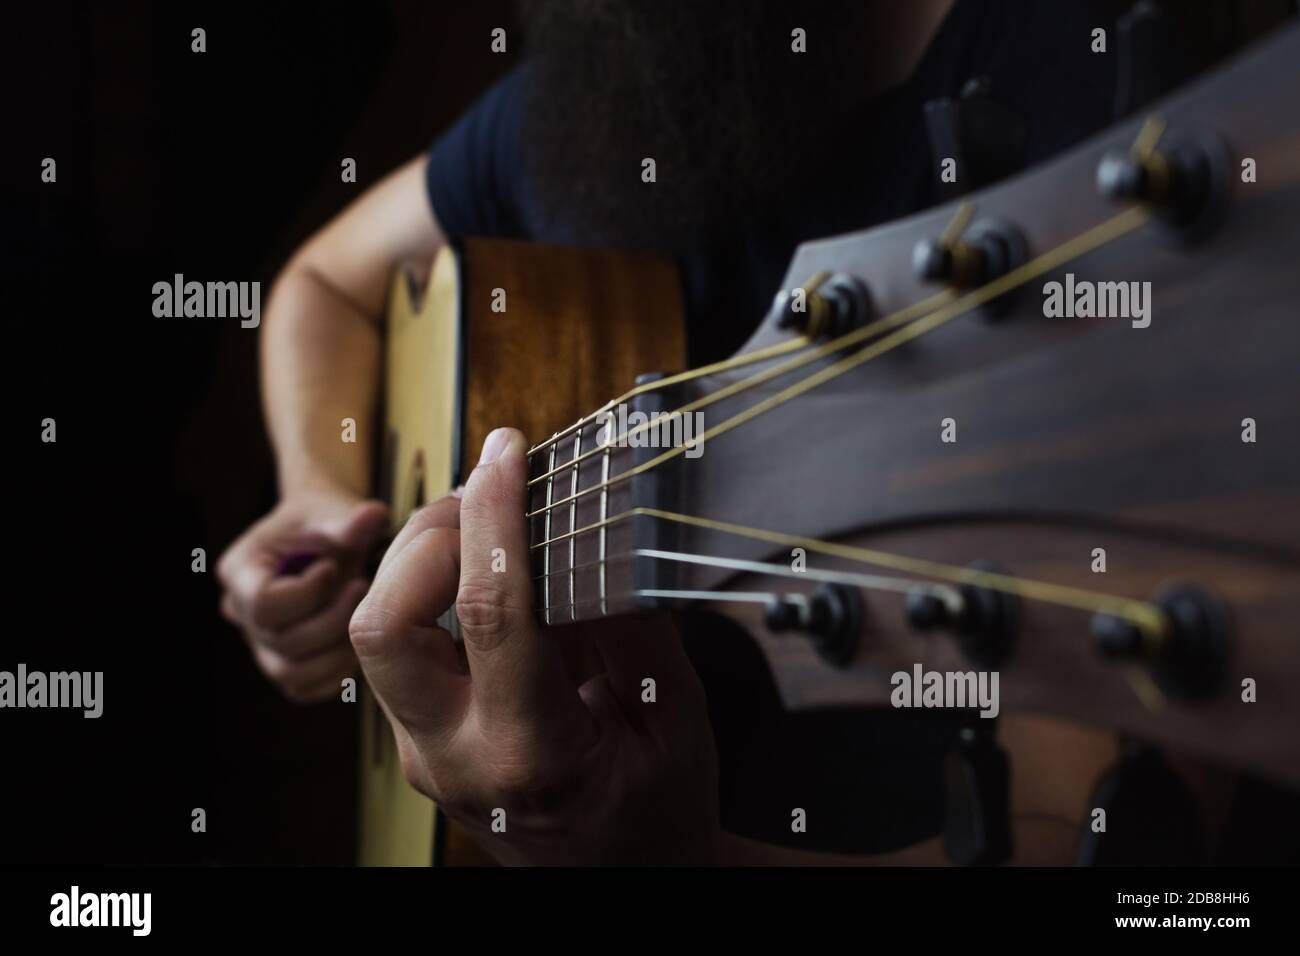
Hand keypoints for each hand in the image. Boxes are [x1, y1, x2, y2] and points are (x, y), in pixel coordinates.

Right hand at [218, 484, 388, 702]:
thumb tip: (375, 514)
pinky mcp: (284, 664)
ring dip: (338, 652)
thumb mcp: (333, 512)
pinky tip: (359, 640)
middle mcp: (241, 613)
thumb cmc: (325, 521)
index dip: (307, 593)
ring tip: (363, 617)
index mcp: (240, 571)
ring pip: (292, 674)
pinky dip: (338, 672)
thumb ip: (349, 520)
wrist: (327, 538)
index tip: (334, 568)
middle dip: (331, 619)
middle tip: (361, 588)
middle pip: (281, 642)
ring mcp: (259, 644)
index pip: (263, 604)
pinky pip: (306, 688)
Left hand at [350, 428, 719, 864]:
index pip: (490, 613)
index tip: (507, 452)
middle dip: (427, 537)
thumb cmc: (658, 809)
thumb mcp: (672, 715)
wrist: (628, 883)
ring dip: (421, 561)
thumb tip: (590, 528)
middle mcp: (454, 757)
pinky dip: (432, 594)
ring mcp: (425, 755)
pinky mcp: (419, 743)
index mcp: (529, 754)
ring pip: (376, 632)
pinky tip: (484, 576)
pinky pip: (401, 650)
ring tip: (488, 529)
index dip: (495, 516)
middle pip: (383, 623)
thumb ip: (626, 622)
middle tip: (490, 497)